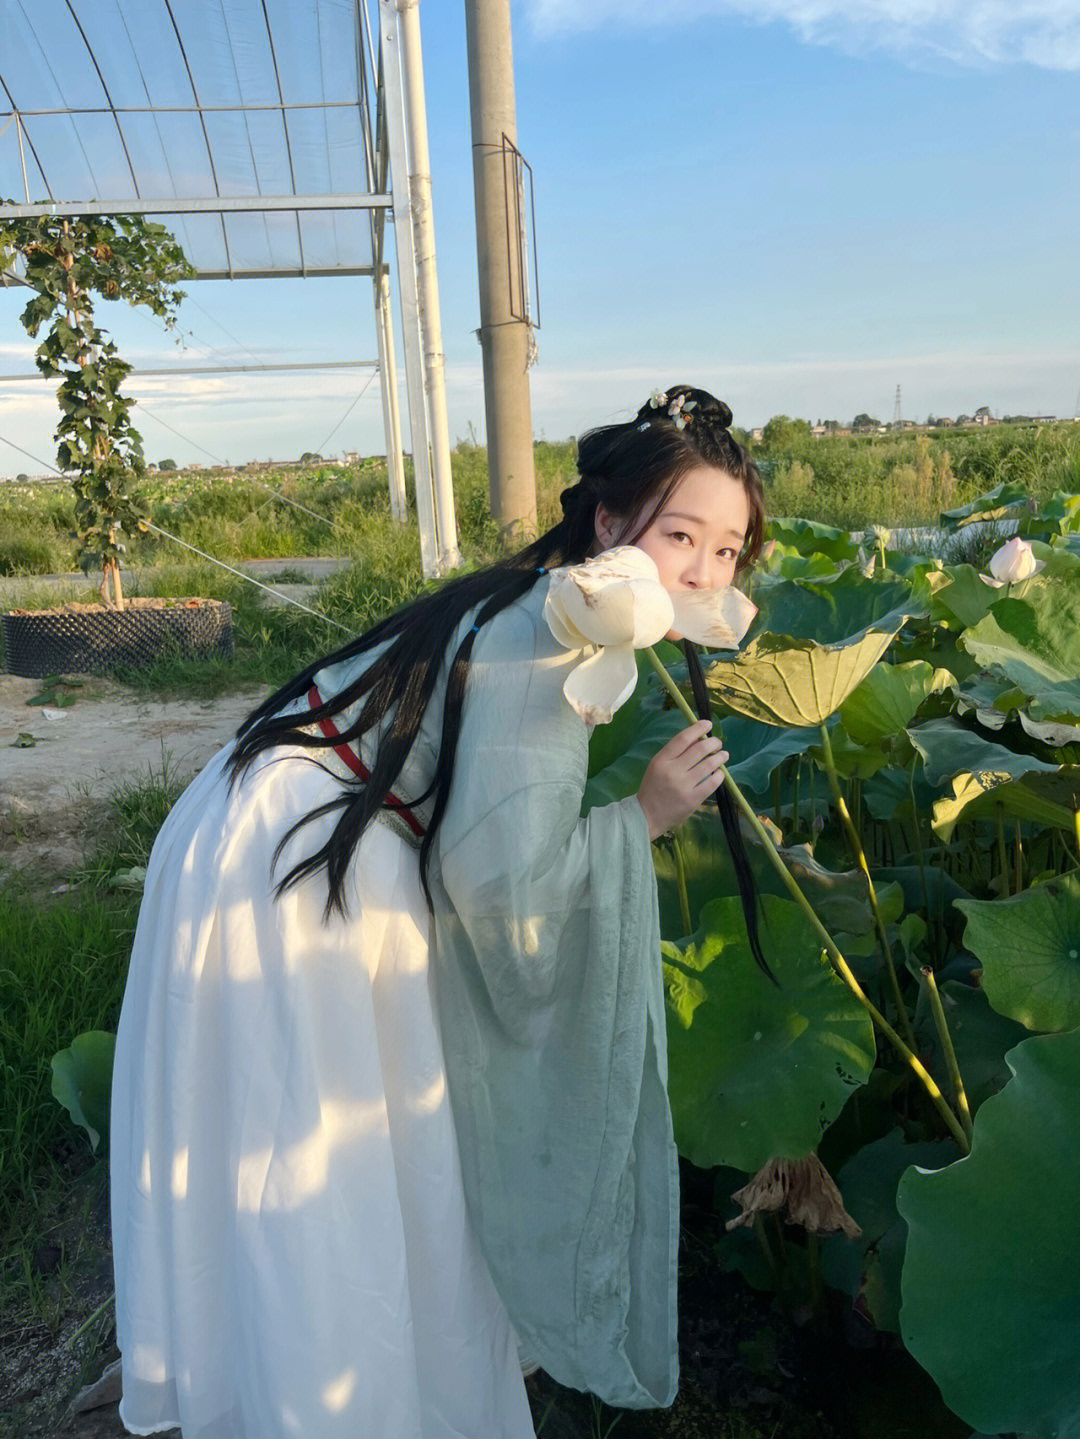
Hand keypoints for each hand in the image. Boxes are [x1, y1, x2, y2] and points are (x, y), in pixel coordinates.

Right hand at [635, 718, 729, 840]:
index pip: (682, 739)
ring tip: (723, 755)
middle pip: (699, 749)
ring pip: (709, 765)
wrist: (646, 815)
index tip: (708, 724)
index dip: (698, 728)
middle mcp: (673, 771)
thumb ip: (675, 753)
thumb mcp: (658, 766)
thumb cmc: (652, 787)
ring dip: (720, 757)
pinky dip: (719, 775)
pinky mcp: (692, 800)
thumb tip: (697, 738)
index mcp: (662, 760)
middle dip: (713, 742)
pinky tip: (719, 773)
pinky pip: (712, 783)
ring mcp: (683, 786)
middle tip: (718, 743)